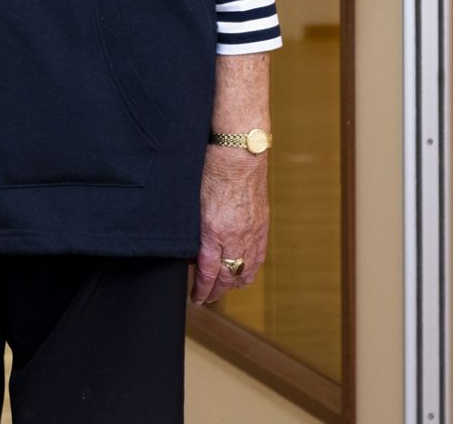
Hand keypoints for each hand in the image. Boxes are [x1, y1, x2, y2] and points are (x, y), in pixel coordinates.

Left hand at [192, 145, 268, 305]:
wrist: (238, 154)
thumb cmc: (210, 172)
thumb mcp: (192, 203)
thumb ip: (192, 229)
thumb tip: (190, 250)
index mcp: (214, 232)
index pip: (207, 272)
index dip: (201, 289)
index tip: (196, 298)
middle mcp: (235, 237)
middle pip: (227, 276)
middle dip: (215, 291)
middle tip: (206, 298)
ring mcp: (252, 233)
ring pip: (245, 270)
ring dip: (233, 284)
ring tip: (222, 291)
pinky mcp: (262, 226)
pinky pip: (258, 258)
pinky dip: (250, 271)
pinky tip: (244, 276)